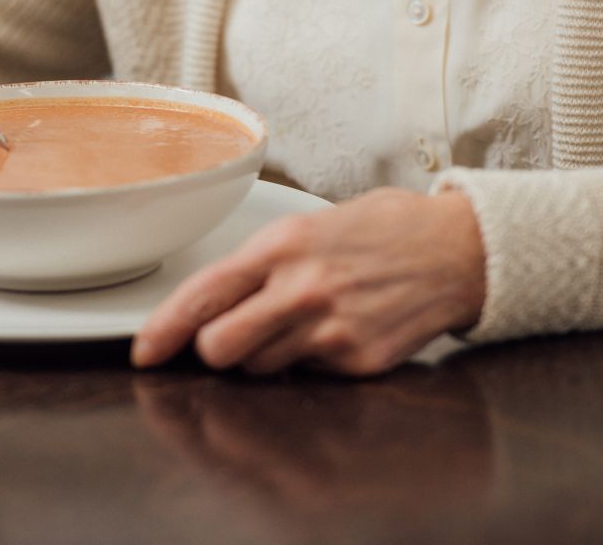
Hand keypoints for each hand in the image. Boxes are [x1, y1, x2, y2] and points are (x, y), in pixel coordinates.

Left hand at [132, 188, 486, 375]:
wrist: (458, 249)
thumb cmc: (382, 231)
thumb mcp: (311, 225)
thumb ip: (262, 264)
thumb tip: (214, 304)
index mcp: (281, 246)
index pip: (202, 296)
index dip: (162, 330)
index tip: (143, 352)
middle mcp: (300, 289)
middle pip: (218, 349)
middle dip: (213, 350)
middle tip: (230, 338)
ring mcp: (330, 330)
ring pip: (259, 369)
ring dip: (266, 356)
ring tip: (303, 322)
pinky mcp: (357, 361)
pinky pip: (307, 376)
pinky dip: (311, 363)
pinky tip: (337, 331)